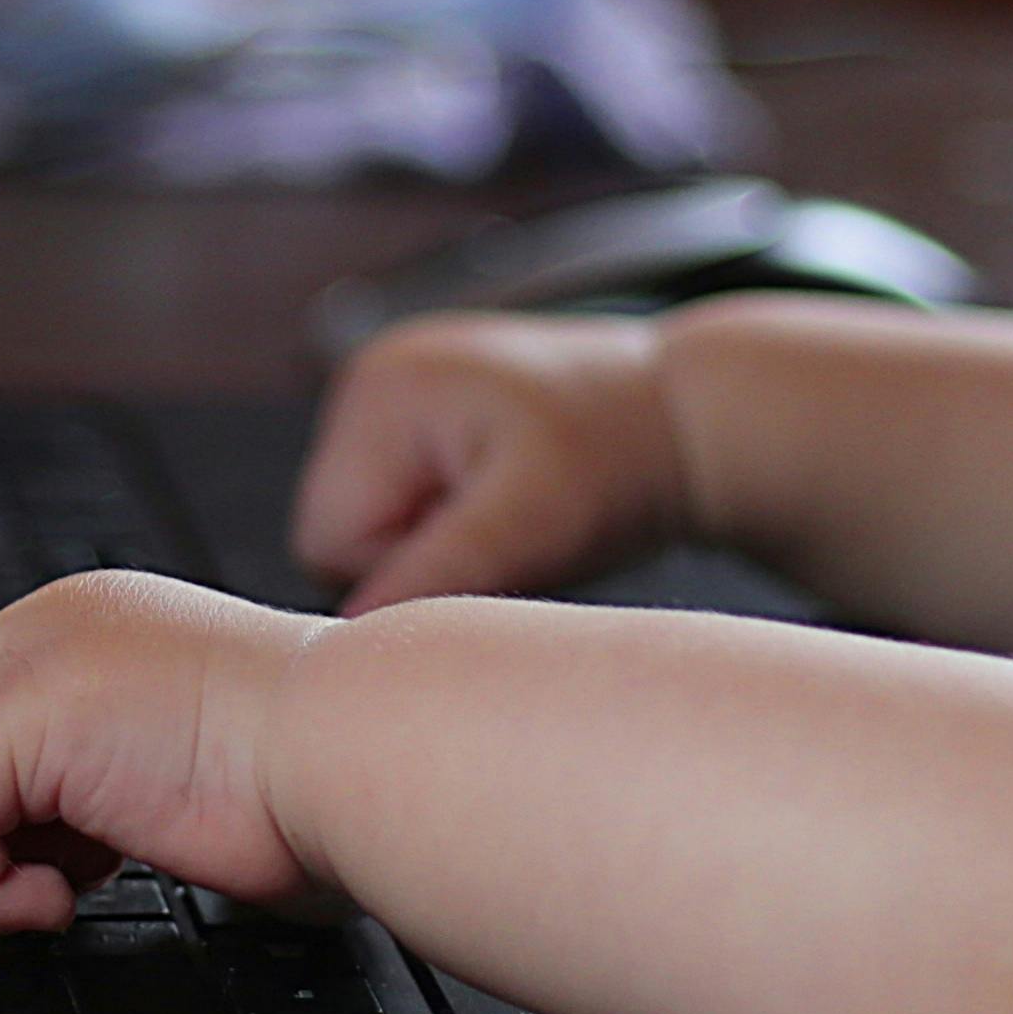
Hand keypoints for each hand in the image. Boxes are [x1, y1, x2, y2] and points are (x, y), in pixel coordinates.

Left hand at [0, 571, 338, 958]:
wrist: (370, 755)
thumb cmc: (315, 787)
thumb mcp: (165, 790)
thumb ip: (87, 806)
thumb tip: (32, 871)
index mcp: (82, 637)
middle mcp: (48, 628)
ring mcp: (36, 657)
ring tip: (15, 912)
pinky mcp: (32, 707)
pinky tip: (57, 901)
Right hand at [290, 311, 690, 610]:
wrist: (685, 418)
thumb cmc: (621, 457)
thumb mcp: (535, 523)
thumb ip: (439, 573)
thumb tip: (354, 631)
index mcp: (380, 389)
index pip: (326, 540)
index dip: (407, 570)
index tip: (494, 550)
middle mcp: (371, 382)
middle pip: (339, 537)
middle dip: (420, 556)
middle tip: (509, 535)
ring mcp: (393, 399)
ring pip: (370, 532)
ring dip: (438, 545)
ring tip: (516, 516)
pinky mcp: (420, 422)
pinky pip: (401, 508)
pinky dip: (450, 525)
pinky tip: (506, 505)